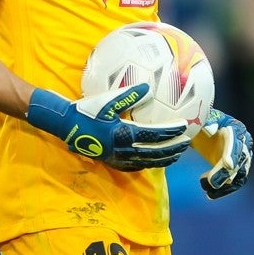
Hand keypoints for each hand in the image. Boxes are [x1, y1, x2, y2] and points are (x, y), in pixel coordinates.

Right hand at [26, 83, 189, 171]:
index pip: (153, 135)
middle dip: (172, 148)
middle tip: (187, 143)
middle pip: (154, 152)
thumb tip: (148, 88)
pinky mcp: (111, 162)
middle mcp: (121, 149)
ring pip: (146, 162)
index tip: (184, 127)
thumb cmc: (87, 109)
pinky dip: (147, 164)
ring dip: (163, 158)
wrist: (66, 125)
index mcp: (122, 133)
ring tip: (176, 154)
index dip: (171, 132)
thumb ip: (129, 96)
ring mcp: (116, 158)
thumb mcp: (108, 100)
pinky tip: (155, 161)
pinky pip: (133, 166)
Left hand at [192, 108, 252, 198]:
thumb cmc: (202, 122)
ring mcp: (242, 158)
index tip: (227, 164)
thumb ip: (207, 122)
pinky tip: (209, 194)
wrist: (203, 131)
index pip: (237, 143)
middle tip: (211, 182)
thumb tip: (210, 130)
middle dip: (226, 173)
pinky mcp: (237, 169)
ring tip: (206, 188)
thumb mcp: (203, 119)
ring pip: (239, 175)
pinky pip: (235, 183)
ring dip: (225, 184)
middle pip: (239, 161)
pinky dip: (224, 190)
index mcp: (237, 128)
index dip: (232, 154)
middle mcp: (244, 143)